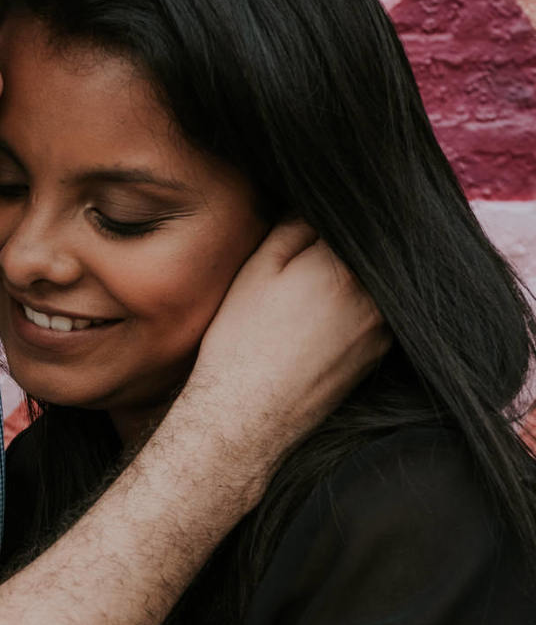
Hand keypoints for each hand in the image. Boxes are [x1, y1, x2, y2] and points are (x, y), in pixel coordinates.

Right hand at [178, 219, 390, 501]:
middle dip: (337, 250)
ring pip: (371, 285)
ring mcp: (381, 330)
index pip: (350, 221)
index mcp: (345, 266)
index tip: (307, 224)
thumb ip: (293, 229)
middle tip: (299, 262)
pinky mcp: (376, 357)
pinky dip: (350, 311)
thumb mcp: (256, 270)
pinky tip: (311, 324)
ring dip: (347, 281)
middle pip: (365, 255)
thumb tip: (316, 210)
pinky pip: (371, 316)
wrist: (247, 414)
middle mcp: (375, 297)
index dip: (326, 217)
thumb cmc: (242, 339)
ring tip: (303, 296)